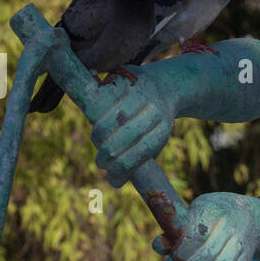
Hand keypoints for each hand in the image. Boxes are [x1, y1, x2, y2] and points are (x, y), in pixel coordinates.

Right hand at [90, 73, 174, 187]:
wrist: (166, 86)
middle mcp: (152, 110)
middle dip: (106, 157)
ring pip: (106, 121)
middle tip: (101, 163)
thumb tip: (114, 182)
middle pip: (119, 140)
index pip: (138, 155)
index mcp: (162, 129)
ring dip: (98, 137)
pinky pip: (100, 101)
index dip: (121, 170)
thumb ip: (136, 160)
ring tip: (98, 142)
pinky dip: (94, 114)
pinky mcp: (124, 78)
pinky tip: (95, 121)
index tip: (112, 179)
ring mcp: (138, 93)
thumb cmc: (154, 122)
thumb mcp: (154, 141)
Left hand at [161, 193, 259, 260]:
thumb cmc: (212, 215)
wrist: (248, 216)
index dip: (182, 251)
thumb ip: (175, 230)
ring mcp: (240, 243)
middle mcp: (229, 227)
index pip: (195, 236)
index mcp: (212, 212)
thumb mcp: (194, 212)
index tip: (176, 256)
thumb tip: (158, 246)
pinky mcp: (245, 258)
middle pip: (208, 255)